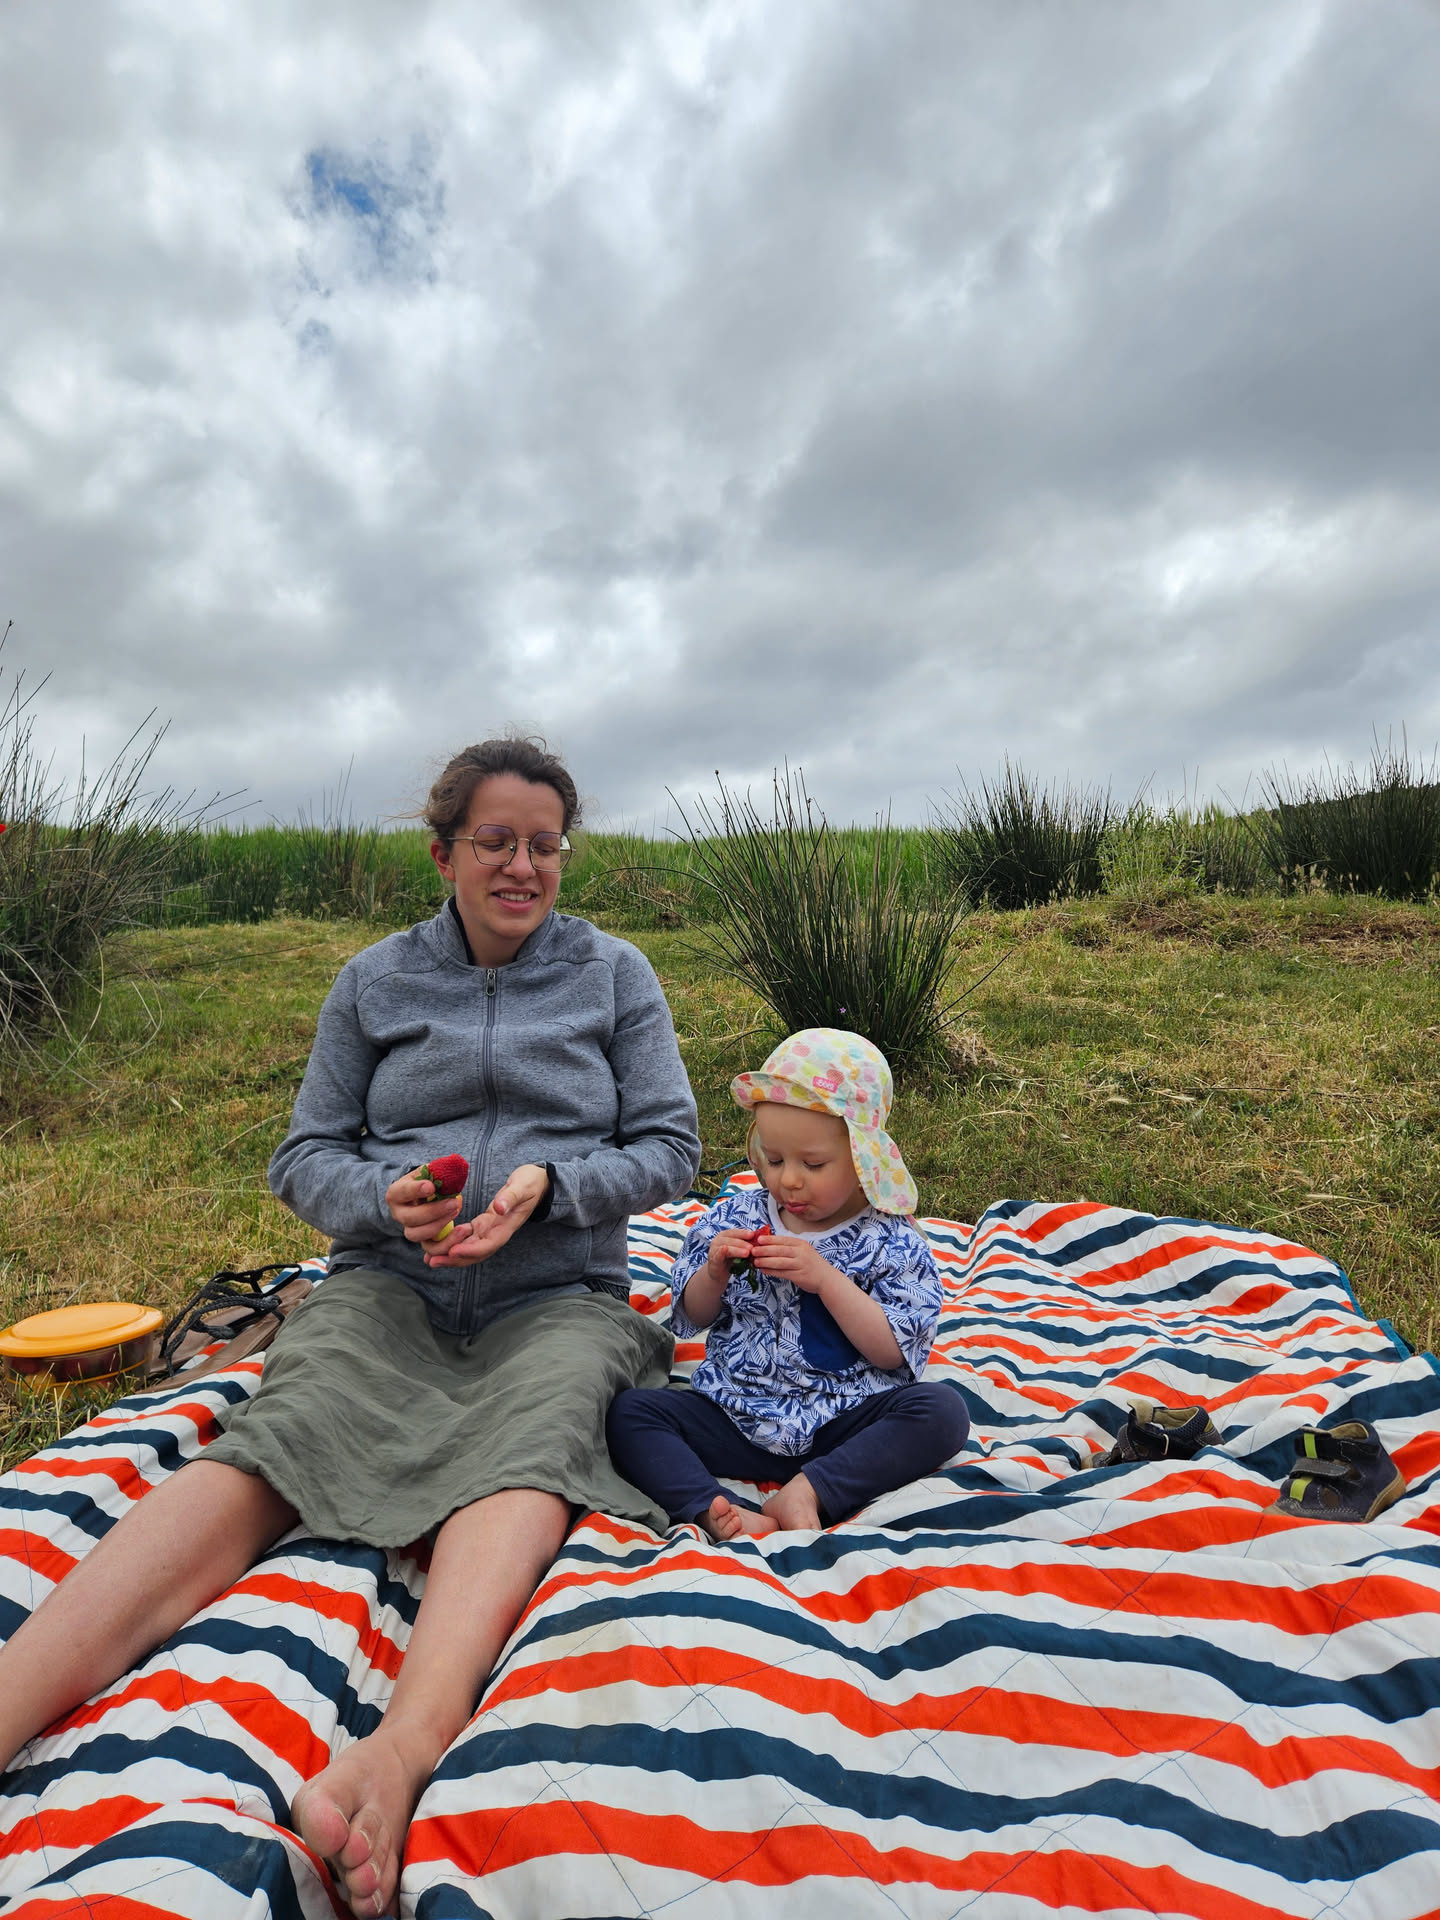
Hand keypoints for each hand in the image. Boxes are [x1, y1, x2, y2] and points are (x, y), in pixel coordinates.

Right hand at [386, 1169, 464, 1246]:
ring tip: (456, 1211)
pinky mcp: (421, 1240)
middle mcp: (398, 1214)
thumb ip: (438, 1170)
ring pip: (417, 1234)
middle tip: (453, 1202)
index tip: (431, 1187)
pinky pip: (430, 1248)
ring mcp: (408, 1229)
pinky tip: (459, 1231)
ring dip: (438, 1225)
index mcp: (396, 1194)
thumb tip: (454, 1165)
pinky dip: (445, 1243)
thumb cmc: (427, 1182)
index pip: (402, 1192)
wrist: (425, 1197)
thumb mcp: (429, 1173)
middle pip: (410, 1218)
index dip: (415, 1190)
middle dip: (433, 1211)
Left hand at [421, 1164, 550, 1267]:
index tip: (453, 1251)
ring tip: (429, 1259)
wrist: (538, 1184)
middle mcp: (497, 1233)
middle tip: (433, 1261)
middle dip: (454, 1259)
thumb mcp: (523, 1186)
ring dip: (450, 1256)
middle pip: (475, 1253)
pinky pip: (467, 1239)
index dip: (470, 1250)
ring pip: (469, 1249)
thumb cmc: (530, 1182)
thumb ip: (511, 1197)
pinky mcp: (484, 1224)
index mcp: (507, 1226)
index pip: (488, 1244)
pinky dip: (452, 1244)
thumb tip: (499, 1208)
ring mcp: (490, 1230)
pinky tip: (437, 1245)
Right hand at [705, 1228, 763, 1283]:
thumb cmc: (731, 1260)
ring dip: (737, 1249)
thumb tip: (761, 1241)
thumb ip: (746, 1245)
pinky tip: (725, 1250)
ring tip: (747, 1253)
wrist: (720, 1274)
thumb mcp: (739, 1251)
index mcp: (725, 1235)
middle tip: (752, 1247)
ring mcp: (714, 1249)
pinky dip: (721, 1252)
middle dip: (742, 1242)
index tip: (753, 1234)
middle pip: (731, 1238)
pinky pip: (718, 1254)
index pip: (734, 1232)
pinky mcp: (713, 1259)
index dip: (743, 1233)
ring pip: (726, 1246)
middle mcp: (718, 1240)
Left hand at [751, 1233, 837, 1295]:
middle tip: (752, 1250)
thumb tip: (768, 1245)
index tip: (758, 1239)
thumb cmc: (812, 1264)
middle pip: (780, 1250)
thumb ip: (789, 1248)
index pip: (783, 1240)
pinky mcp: (799, 1276)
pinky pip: (782, 1273)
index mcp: (801, 1244)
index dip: (770, 1239)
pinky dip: (771, 1271)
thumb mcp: (803, 1251)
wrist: (826, 1279)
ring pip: (780, 1261)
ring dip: (766, 1261)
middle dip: (765, 1250)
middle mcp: (801, 1253)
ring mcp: (801, 1264)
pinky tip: (763, 1270)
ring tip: (755, 1261)